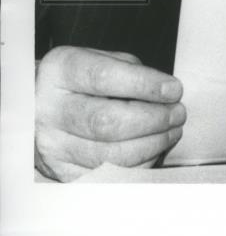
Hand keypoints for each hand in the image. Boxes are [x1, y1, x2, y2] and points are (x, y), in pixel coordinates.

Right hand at [35, 46, 185, 181]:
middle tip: (178, 113)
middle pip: (108, 122)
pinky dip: (139, 165)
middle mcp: (49, 109)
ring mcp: (53, 145)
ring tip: (171, 131)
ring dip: (153, 145)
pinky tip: (152, 150)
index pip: (104, 78)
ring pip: (110, 155)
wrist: (37, 107)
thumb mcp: (96, 59)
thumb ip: (128, 69)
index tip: (174, 89)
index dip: (145, 85)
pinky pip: (109, 176)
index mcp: (59, 71)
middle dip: (154, 119)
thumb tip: (165, 92)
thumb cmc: (78, 80)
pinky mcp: (62, 173)